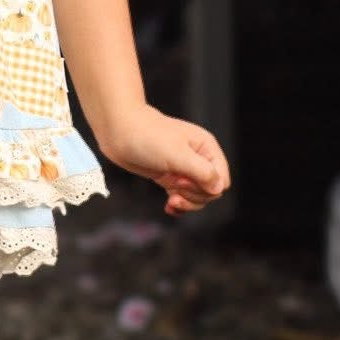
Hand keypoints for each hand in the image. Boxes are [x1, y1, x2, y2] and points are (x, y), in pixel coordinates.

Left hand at [98, 103, 230, 217]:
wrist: (117, 130)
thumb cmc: (147, 136)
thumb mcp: (177, 154)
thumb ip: (201, 172)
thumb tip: (218, 188)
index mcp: (206, 147)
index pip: (221, 179)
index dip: (205, 187)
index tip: (183, 180)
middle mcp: (198, 158)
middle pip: (210, 190)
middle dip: (194, 195)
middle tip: (175, 187)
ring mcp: (183, 168)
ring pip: (197, 196)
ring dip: (186, 202)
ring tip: (171, 200)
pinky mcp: (170, 176)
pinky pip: (182, 196)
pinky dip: (178, 205)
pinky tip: (170, 208)